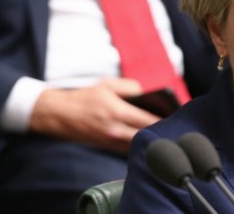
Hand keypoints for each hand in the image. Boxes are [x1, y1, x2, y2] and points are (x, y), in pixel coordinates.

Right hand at [29, 78, 160, 152]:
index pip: (148, 120)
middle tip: (171, 126)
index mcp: (117, 112)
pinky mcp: (107, 146)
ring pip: (138, 144)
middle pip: (146, 135)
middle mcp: (115, 129)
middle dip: (159, 132)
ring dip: (149, 139)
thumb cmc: (85, 97)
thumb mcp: (107, 85)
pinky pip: (128, 148)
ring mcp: (110, 141)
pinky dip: (138, 143)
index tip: (174, 117)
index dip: (163, 120)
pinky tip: (146, 137)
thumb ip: (130, 87)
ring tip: (161, 132)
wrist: (59, 114)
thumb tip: (148, 93)